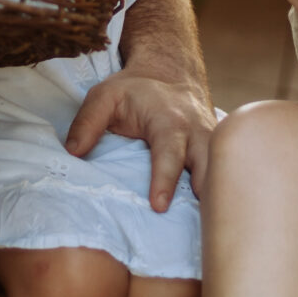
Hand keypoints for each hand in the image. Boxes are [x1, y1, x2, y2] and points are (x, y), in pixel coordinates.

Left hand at [67, 69, 214, 213]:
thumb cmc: (135, 90)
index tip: (159, 206)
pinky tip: (215, 216)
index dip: (165, 180)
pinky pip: (224, 173)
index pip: (169, 153)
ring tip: (212, 224)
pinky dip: (222, 192)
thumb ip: (87, 122)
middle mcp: (197, 133)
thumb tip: (73, 152)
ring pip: (223, 171)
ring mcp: (212, 143)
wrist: (170, 72)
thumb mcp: (105, 96)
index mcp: (169, 122)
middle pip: (209, 165)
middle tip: (201, 221)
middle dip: (208, 191)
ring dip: (219, 195)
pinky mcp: (217, 153)